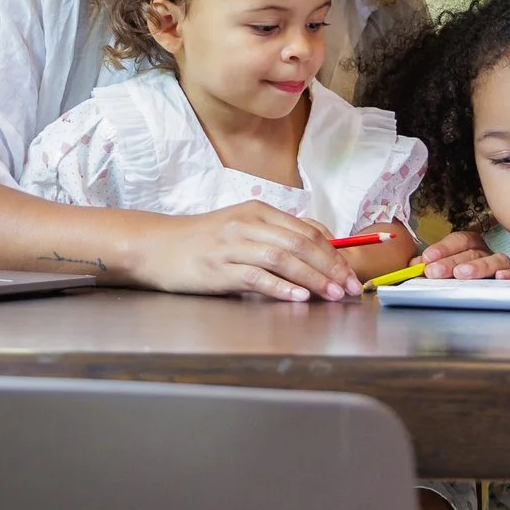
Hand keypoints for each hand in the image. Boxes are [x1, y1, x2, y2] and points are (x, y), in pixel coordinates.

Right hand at [132, 202, 360, 301]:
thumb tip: (319, 251)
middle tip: (351, 288)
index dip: (335, 252)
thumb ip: (276, 236)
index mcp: (258, 212)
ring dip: (313, 278)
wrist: (157, 246)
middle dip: (332, 267)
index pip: (307, 230)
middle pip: (300, 244)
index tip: (352, 272)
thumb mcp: (242, 228)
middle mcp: (248, 225)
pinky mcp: (218, 269)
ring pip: (283, 259)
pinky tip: (299, 297)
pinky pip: (256, 277)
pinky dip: (281, 287)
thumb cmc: (203, 241)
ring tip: (333, 294)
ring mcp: (232, 246)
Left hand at [419, 229, 509, 280]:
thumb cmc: (460, 278)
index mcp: (470, 245)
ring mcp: (500, 265)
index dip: (442, 248)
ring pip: (494, 260)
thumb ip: (429, 266)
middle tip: (435, 272)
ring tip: (461, 274)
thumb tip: (414, 265)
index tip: (426, 259)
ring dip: (477, 266)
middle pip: (471, 251)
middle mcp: (486, 252)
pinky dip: (509, 275)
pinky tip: (500, 277)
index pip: (458, 240)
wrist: (485, 294)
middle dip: (451, 261)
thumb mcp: (442, 270)